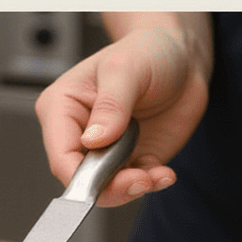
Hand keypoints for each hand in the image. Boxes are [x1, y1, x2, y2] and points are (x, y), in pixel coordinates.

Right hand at [35, 18, 209, 208]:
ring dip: (135, 188)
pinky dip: (151, 185)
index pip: (61, 157)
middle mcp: (80, 134)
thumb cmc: (147, 51)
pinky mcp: (129, 163)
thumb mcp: (127, 67)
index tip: (106, 182)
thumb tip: (93, 138)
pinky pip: (134, 187)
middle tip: (141, 179)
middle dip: (112, 187)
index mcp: (62, 108)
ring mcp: (104, 152)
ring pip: (108, 190)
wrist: (181, 58)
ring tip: (157, 173)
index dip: (80, 179)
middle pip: (82, 181)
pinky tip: (164, 172)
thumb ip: (111, 104)